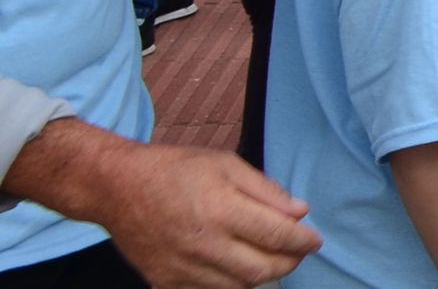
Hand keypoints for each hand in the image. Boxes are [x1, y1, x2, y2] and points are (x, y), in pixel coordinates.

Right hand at [15, 124, 320, 288]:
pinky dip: (232, 285)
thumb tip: (300, 213)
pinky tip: (239, 268)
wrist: (117, 188)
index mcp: (221, 210)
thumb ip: (266, 191)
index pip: (276, 235)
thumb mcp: (226, 164)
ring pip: (238, 287)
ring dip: (263, 276)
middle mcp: (202, 244)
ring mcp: (182, 268)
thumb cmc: (176, 169)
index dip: (303, 241)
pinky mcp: (165, 281)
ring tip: (273, 259)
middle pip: (261, 269)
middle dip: (289, 263)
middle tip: (299, 252)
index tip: (315, 240)